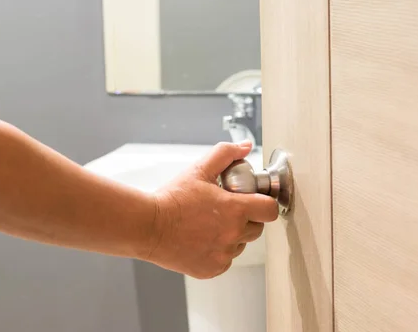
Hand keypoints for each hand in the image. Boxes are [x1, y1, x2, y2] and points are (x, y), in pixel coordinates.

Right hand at [145, 141, 278, 278]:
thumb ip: (225, 154)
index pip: (269, 209)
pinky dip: (218, 251)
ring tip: (209, 224)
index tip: (254, 200)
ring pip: (240, 245)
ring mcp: (223, 255)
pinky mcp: (212, 269)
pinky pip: (225, 260)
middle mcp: (233, 235)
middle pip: (257, 228)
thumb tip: (245, 147)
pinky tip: (201, 239)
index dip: (264, 202)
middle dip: (247, 218)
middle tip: (226, 210)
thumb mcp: (199, 170)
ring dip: (232, 235)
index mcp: (235, 210)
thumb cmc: (172, 198)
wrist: (149, 226)